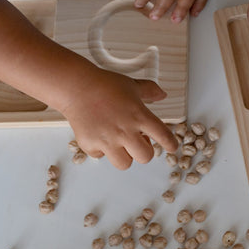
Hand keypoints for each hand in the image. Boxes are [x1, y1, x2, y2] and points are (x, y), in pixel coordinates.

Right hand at [62, 67, 177, 169]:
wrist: (76, 87)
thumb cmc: (103, 85)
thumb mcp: (131, 85)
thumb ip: (149, 91)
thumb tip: (162, 94)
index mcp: (139, 116)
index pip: (163, 136)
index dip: (170, 144)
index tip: (172, 147)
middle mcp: (125, 131)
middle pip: (146, 156)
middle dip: (144, 151)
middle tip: (137, 142)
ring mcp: (108, 140)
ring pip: (125, 163)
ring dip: (124, 155)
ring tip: (119, 142)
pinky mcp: (91, 145)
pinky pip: (101, 156)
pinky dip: (100, 149)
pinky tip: (99, 135)